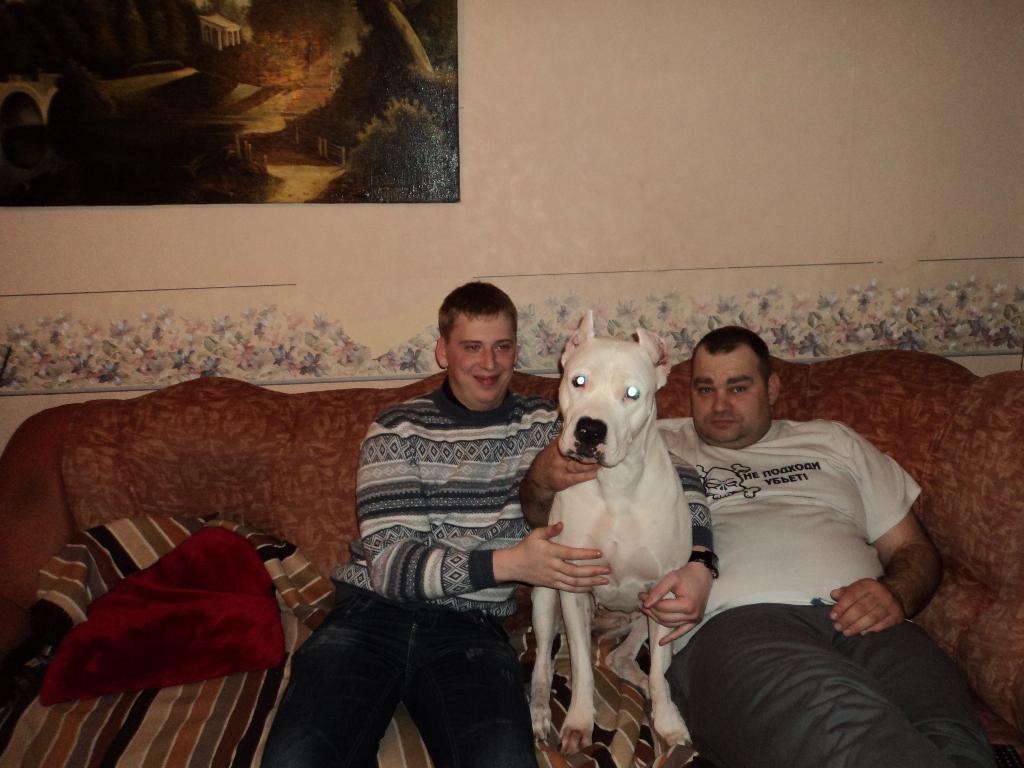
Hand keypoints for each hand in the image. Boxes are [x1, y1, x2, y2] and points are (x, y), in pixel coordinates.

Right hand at [493, 523, 609, 591]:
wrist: (513, 565)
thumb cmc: (526, 547)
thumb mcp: (535, 534)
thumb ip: (549, 530)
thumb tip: (562, 524)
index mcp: (550, 552)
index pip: (570, 554)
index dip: (585, 554)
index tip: (599, 553)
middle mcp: (553, 566)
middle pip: (575, 571)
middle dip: (593, 571)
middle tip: (608, 570)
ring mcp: (552, 577)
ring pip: (574, 582)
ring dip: (590, 582)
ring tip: (604, 580)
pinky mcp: (551, 584)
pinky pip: (568, 589)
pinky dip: (580, 589)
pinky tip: (591, 588)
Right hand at [532, 440, 600, 494]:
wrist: (537, 480)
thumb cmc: (548, 461)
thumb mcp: (552, 448)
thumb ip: (563, 440)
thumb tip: (575, 426)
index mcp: (556, 447)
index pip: (569, 440)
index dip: (583, 439)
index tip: (595, 436)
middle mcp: (557, 457)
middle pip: (575, 453)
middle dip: (589, 452)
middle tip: (603, 450)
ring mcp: (560, 469)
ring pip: (578, 466)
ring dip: (591, 464)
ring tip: (602, 461)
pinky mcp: (563, 481)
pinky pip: (577, 478)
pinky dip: (588, 475)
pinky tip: (595, 472)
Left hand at [639, 562, 712, 644]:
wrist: (702, 576)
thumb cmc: (686, 576)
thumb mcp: (671, 579)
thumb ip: (658, 591)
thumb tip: (645, 603)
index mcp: (687, 605)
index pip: (662, 607)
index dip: (649, 601)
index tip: (641, 595)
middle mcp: (692, 616)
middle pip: (664, 617)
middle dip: (651, 610)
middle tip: (642, 602)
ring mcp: (694, 621)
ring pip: (669, 624)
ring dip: (656, 619)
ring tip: (647, 610)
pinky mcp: (694, 622)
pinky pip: (681, 632)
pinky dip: (671, 638)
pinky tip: (661, 642)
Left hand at [829, 578, 903, 635]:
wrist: (895, 593)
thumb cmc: (870, 593)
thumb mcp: (857, 588)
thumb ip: (845, 592)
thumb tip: (833, 594)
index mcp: (868, 585)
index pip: (852, 596)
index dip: (841, 607)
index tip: (833, 616)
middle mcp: (880, 594)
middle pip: (861, 608)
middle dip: (847, 619)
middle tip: (838, 627)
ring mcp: (890, 605)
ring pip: (871, 618)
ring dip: (857, 627)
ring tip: (846, 632)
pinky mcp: (896, 616)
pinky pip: (882, 625)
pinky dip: (871, 629)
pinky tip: (862, 632)